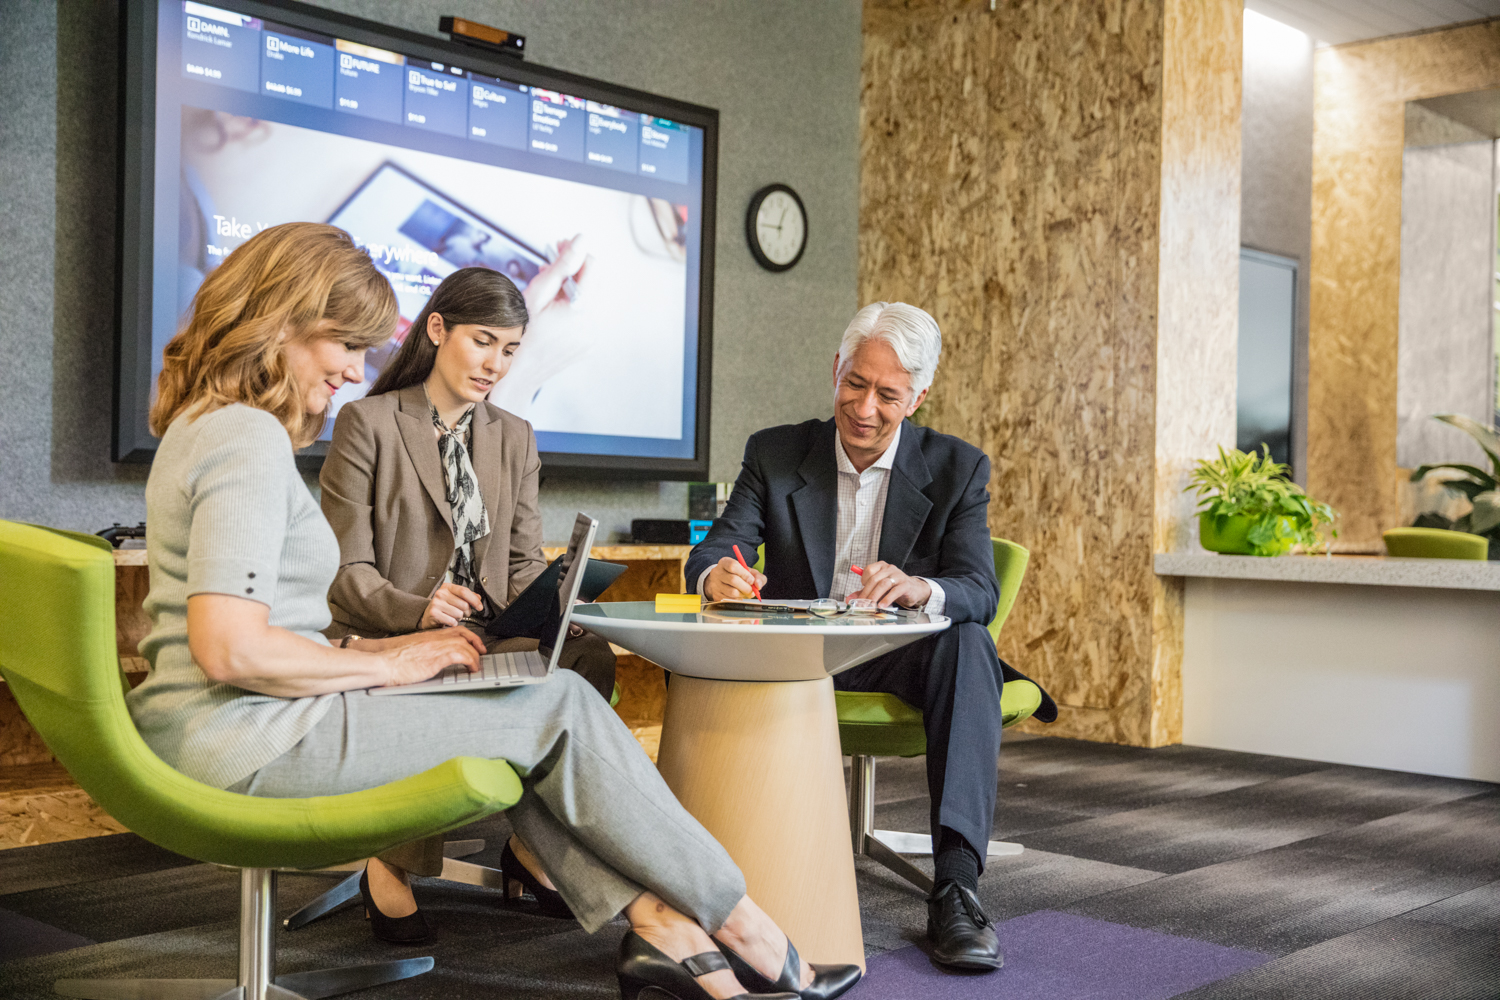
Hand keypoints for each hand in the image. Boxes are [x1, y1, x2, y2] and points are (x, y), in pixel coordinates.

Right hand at [369, 627, 485, 686]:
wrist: (381, 662)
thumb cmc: (391, 660)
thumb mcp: (411, 651)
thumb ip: (423, 651)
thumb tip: (430, 658)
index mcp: (428, 636)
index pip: (454, 630)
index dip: (468, 636)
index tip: (474, 644)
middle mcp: (434, 638)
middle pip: (463, 634)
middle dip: (476, 643)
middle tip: (481, 653)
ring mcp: (436, 647)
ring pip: (465, 645)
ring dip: (475, 656)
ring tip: (476, 666)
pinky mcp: (436, 658)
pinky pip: (461, 655)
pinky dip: (470, 661)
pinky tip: (471, 669)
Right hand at [420, 582, 483, 628]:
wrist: (427, 615)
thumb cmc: (444, 606)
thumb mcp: (454, 597)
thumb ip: (467, 596)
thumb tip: (478, 598)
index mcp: (447, 587)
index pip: (464, 591)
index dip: (474, 600)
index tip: (480, 607)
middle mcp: (441, 593)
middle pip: (464, 604)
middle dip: (467, 612)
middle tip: (462, 613)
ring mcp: (436, 603)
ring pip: (459, 614)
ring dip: (459, 617)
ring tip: (453, 616)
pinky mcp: (434, 613)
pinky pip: (452, 621)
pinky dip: (453, 623)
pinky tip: (449, 620)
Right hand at [490, 235, 595, 416]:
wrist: (518, 373)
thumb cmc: (520, 335)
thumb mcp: (537, 294)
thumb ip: (561, 266)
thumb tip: (580, 241)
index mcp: (580, 311)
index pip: (591, 268)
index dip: (575, 253)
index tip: (559, 246)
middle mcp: (591, 324)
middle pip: (590, 284)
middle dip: (572, 269)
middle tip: (550, 261)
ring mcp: (590, 337)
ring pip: (586, 299)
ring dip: (569, 287)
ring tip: (547, 284)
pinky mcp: (586, 344)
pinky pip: (582, 316)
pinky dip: (570, 306)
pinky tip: (552, 305)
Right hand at [705, 556, 766, 600]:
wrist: (723, 583)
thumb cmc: (739, 575)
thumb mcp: (749, 572)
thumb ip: (758, 577)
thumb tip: (758, 585)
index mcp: (725, 562)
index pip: (733, 566)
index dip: (744, 574)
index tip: (751, 580)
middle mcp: (717, 572)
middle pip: (733, 580)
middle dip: (746, 587)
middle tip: (752, 590)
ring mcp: (715, 584)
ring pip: (732, 592)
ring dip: (743, 594)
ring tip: (745, 592)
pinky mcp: (716, 595)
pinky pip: (730, 600)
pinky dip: (738, 600)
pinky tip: (739, 596)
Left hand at [850, 561, 930, 608]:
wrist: (912, 589)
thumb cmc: (893, 587)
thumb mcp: (877, 588)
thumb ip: (864, 592)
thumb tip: (849, 599)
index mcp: (881, 566)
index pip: (869, 570)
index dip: (863, 581)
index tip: (862, 592)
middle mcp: (889, 569)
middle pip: (875, 579)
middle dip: (867, 593)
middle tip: (862, 604)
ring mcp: (898, 576)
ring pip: (884, 584)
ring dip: (875, 596)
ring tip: (871, 605)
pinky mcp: (905, 585)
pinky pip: (895, 591)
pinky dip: (887, 599)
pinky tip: (882, 605)